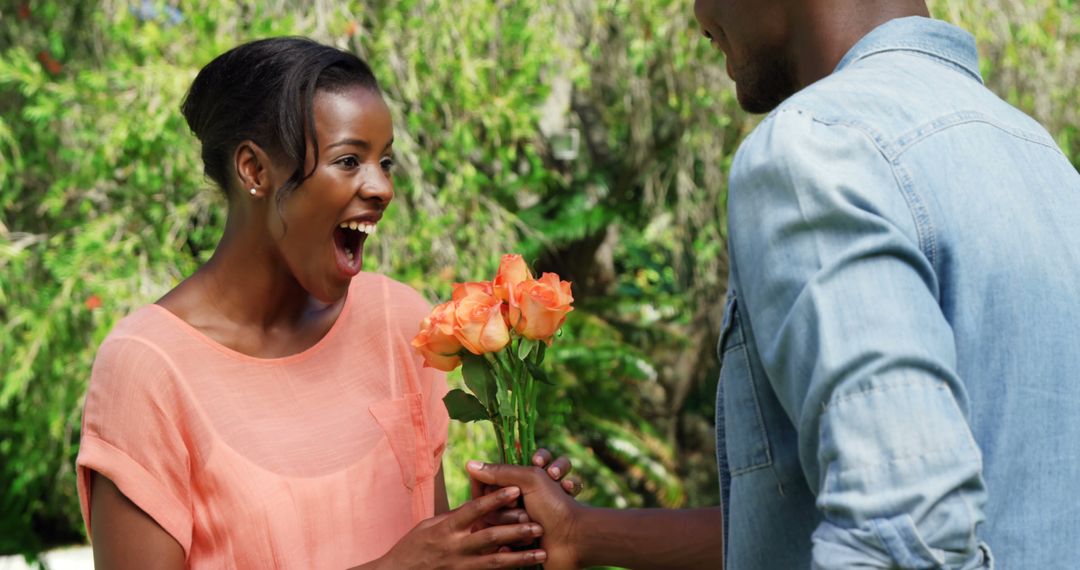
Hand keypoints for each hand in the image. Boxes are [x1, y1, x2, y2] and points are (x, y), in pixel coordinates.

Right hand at [375, 487, 545, 568]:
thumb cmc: (412, 548)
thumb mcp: (428, 526)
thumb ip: (453, 516)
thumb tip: (475, 502)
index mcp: (446, 528)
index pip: (474, 509)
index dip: (495, 498)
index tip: (515, 489)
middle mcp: (455, 547)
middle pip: (490, 537)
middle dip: (515, 530)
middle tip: (538, 523)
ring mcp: (460, 567)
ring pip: (495, 562)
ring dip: (520, 557)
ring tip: (541, 552)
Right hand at [471, 448, 581, 529]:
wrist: (573, 541)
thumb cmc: (555, 506)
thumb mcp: (531, 478)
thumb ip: (499, 470)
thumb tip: (469, 464)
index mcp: (523, 479)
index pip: (495, 476)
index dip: (502, 483)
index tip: (522, 485)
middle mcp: (519, 497)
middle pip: (495, 499)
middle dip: (514, 506)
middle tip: (531, 509)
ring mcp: (517, 519)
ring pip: (496, 520)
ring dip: (517, 523)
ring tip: (534, 526)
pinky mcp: (515, 539)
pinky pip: (500, 539)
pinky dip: (514, 540)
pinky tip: (527, 540)